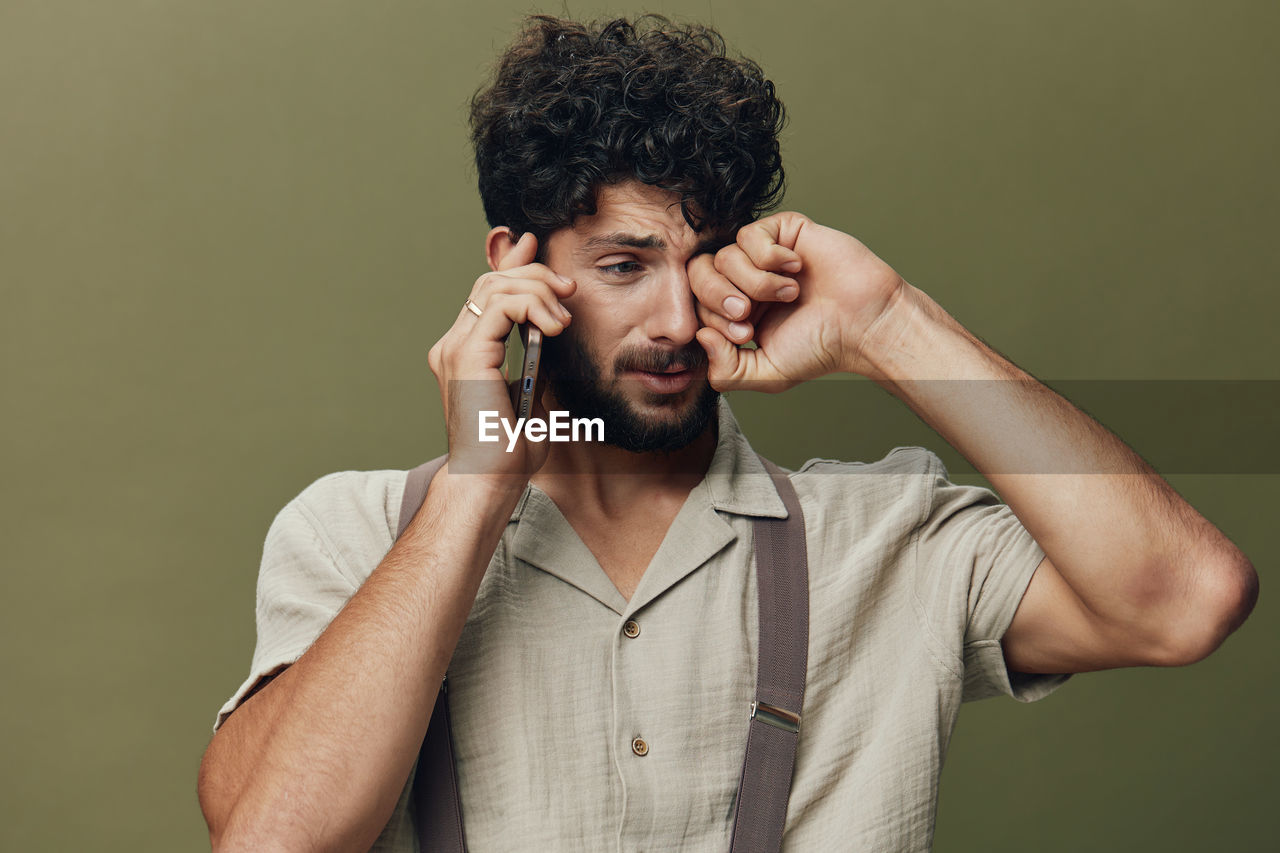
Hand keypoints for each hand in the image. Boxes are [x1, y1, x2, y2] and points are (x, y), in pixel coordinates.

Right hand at [427, 233, 575, 478]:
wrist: (490, 482)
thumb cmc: (510, 451)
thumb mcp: (535, 392)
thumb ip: (538, 357)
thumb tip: (553, 325)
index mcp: (466, 351)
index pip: (487, 291)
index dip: (513, 264)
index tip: (535, 245)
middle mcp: (453, 344)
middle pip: (491, 281)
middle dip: (535, 274)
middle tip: (568, 290)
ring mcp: (455, 348)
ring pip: (495, 286)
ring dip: (538, 290)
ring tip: (562, 319)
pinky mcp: (466, 356)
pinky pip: (501, 306)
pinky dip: (532, 306)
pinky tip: (553, 327)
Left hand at [690, 211, 905, 389]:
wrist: (863, 323)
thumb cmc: (821, 347)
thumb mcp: (766, 375)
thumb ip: (726, 371)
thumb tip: (700, 336)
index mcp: (737, 311)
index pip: (696, 304)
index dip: (711, 319)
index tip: (746, 335)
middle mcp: (745, 280)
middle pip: (699, 274)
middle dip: (719, 298)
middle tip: (748, 314)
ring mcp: (762, 255)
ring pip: (725, 256)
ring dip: (755, 281)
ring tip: (788, 294)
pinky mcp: (782, 232)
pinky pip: (749, 235)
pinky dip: (769, 257)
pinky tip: (795, 269)